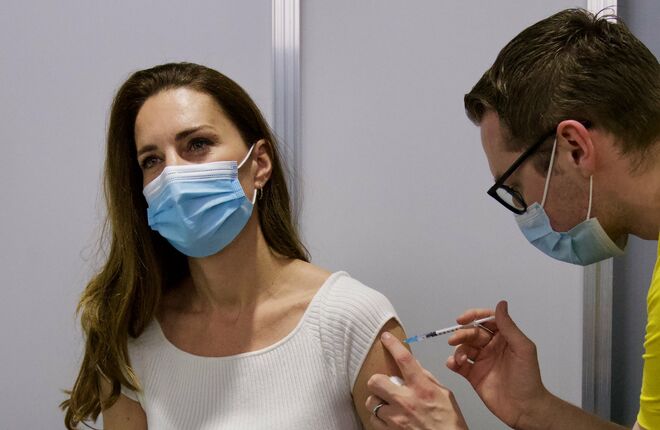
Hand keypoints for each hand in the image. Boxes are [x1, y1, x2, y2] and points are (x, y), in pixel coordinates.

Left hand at [365, 332, 467, 428]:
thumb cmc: (449, 424)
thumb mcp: (445, 395)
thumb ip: (427, 379)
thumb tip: (415, 366)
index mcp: (422, 388)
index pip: (404, 359)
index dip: (393, 345)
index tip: (386, 338)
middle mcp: (406, 401)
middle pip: (376, 380)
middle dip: (378, 381)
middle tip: (385, 385)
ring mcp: (395, 418)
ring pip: (371, 401)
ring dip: (377, 401)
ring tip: (387, 404)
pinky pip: (373, 419)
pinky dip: (378, 418)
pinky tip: (388, 418)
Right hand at [446, 301, 550, 428]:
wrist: (524, 408)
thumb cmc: (528, 379)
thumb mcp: (522, 348)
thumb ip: (509, 326)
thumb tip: (501, 304)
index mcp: (504, 338)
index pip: (486, 320)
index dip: (474, 316)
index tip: (463, 318)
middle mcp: (492, 347)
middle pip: (472, 333)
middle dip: (462, 334)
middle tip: (454, 339)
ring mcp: (482, 361)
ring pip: (464, 348)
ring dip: (458, 350)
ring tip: (458, 359)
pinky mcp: (474, 375)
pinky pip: (459, 365)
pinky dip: (453, 362)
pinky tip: (452, 363)